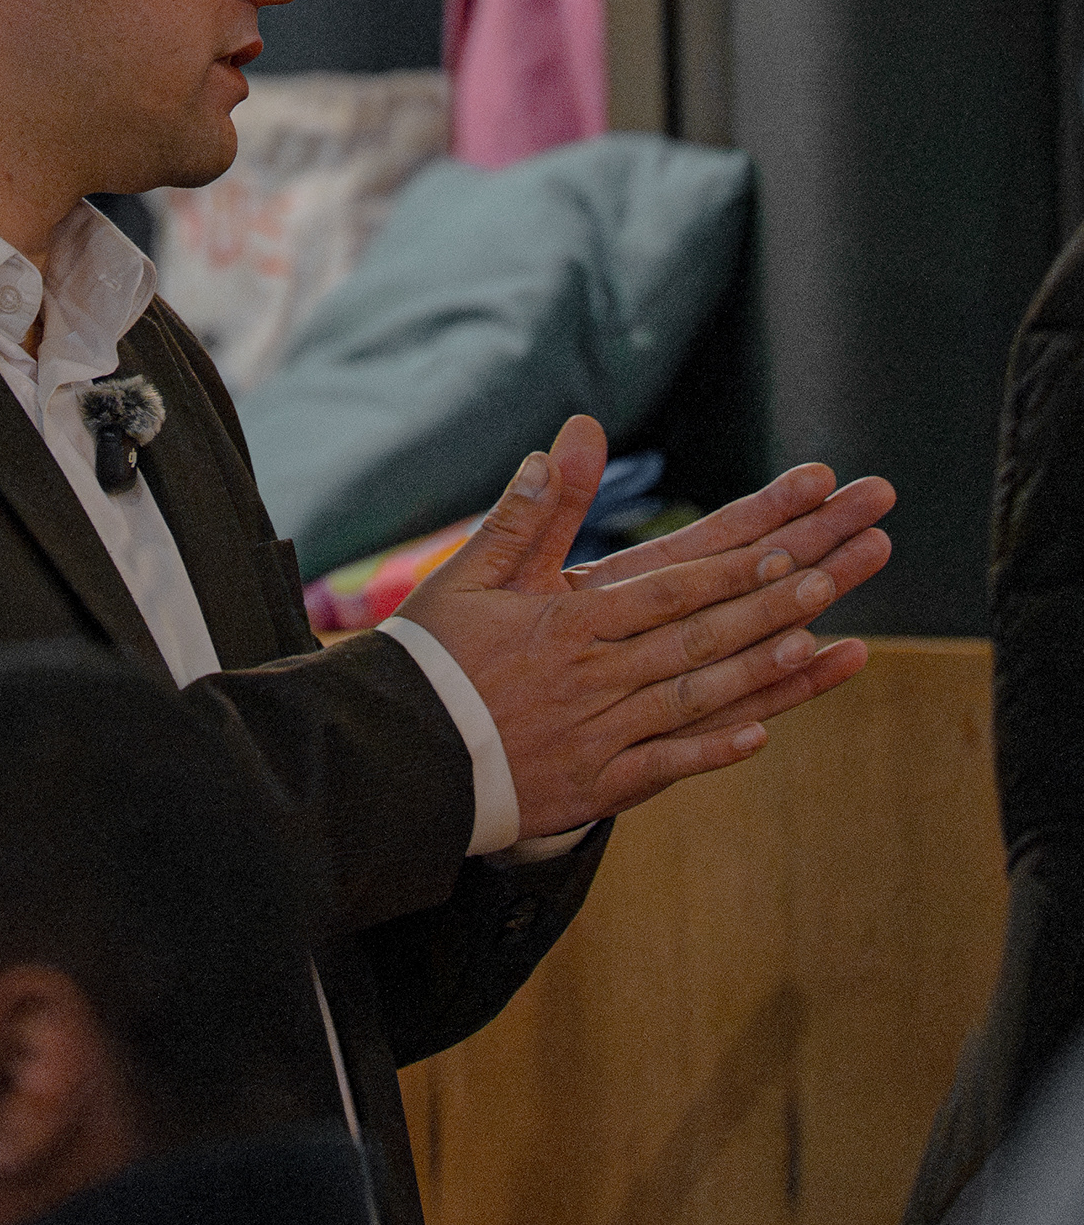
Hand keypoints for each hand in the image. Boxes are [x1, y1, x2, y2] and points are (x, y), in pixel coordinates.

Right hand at [394, 416, 893, 837]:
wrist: (397, 756)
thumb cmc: (432, 658)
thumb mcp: (471, 574)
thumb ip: (528, 511)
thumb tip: (567, 439)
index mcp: (569, 623)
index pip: (666, 588)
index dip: (729, 566)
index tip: (785, 541)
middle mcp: (596, 676)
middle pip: (697, 635)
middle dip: (769, 603)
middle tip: (827, 574)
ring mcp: (600, 734)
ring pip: (694, 697)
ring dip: (760, 671)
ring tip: (816, 643)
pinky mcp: (594, 784)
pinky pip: (665, 768)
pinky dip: (713, 752)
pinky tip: (760, 736)